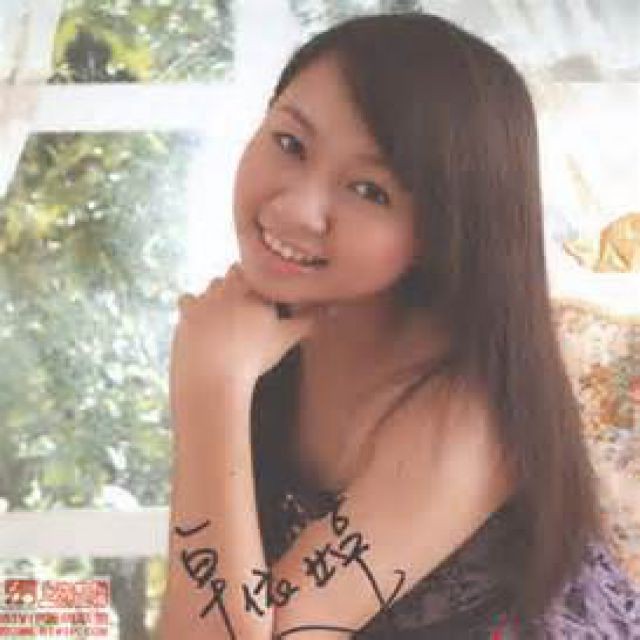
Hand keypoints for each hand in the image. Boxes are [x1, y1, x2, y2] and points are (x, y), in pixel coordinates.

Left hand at [170, 262, 318, 414]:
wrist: (212, 376)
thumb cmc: (253, 357)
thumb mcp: (285, 339)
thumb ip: (307, 321)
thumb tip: (332, 310)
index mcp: (252, 288)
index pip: (257, 270)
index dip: (260, 279)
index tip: (262, 292)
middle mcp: (226, 287)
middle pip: (233, 274)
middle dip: (239, 284)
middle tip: (246, 304)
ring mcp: (203, 298)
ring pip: (211, 286)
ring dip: (217, 294)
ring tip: (225, 314)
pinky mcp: (184, 314)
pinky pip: (187, 300)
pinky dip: (193, 306)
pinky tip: (201, 319)